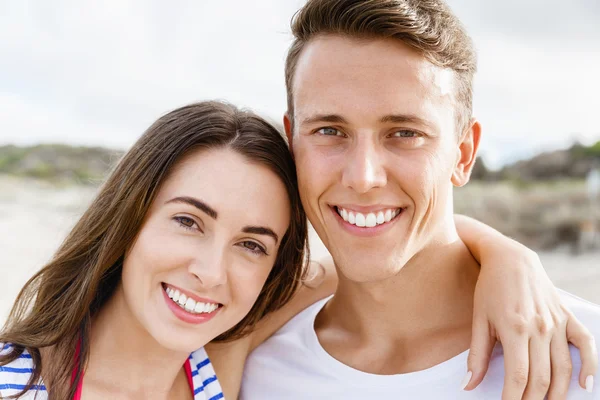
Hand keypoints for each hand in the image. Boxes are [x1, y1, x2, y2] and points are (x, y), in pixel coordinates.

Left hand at [463, 239, 597, 398]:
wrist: (510, 259)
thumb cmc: (489, 289)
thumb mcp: (478, 320)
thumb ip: (476, 355)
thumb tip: (468, 385)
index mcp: (514, 328)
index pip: (518, 376)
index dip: (513, 398)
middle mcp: (539, 327)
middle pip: (541, 377)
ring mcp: (556, 322)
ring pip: (563, 368)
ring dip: (557, 393)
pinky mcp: (567, 316)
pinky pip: (585, 344)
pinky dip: (590, 365)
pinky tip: (586, 385)